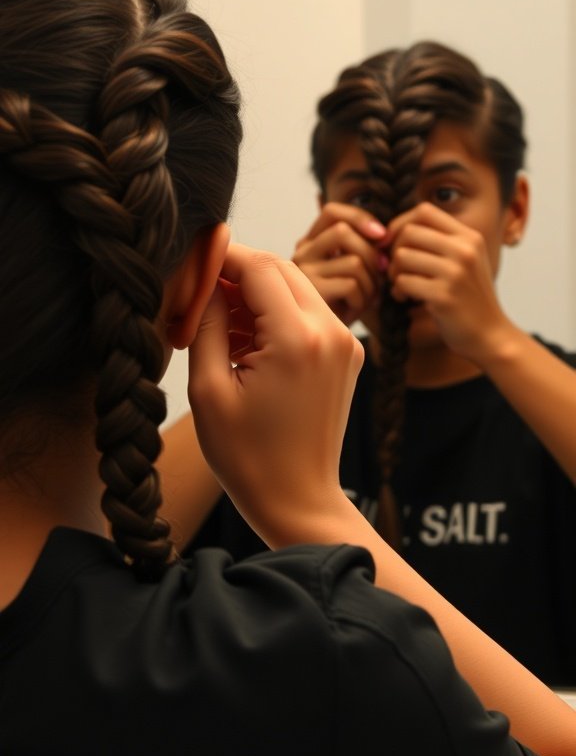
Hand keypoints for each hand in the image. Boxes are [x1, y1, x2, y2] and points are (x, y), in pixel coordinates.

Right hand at [187, 244, 363, 542]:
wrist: (299, 501)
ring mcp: (345, 342)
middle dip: (236, 270)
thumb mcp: (209, 390)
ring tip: (215, 323)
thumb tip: (201, 278)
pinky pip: (308, 312)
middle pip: (280, 268)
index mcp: (297, 340)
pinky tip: (244, 340)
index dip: (220, 255)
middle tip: (197, 291)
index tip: (190, 260)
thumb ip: (205, 323)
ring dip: (254, 292)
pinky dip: (275, 313)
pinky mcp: (347, 353)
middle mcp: (331, 332)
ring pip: (295, 287)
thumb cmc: (248, 457)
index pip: (259, 266)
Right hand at [292, 202, 386, 325]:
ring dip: (372, 283)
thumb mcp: (351, 272)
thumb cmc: (342, 307)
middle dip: (372, 254)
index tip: (382, 236)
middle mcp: (300, 255)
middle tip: (381, 278)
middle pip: (343, 231)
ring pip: (354, 261)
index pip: (332, 212)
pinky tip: (356, 311)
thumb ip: (360, 249)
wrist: (324, 343)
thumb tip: (384, 235)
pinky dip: (363, 300)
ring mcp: (303, 275)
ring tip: (367, 300)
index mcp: (309, 244)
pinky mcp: (311, 296)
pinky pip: (351, 285)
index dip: (360, 217)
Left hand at [386, 202, 510, 365]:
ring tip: (402, 286)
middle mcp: (465, 250)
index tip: (394, 244)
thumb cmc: (469, 298)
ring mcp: (455, 273)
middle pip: (409, 233)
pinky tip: (406, 299)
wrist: (490, 335)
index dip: (401, 224)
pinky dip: (398, 291)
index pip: (423, 211)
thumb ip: (439, 242)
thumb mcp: (465, 261)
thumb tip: (392, 229)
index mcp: (469, 237)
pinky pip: (403, 281)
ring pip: (402, 256)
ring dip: (393, 273)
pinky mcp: (443, 296)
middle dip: (394, 251)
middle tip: (397, 270)